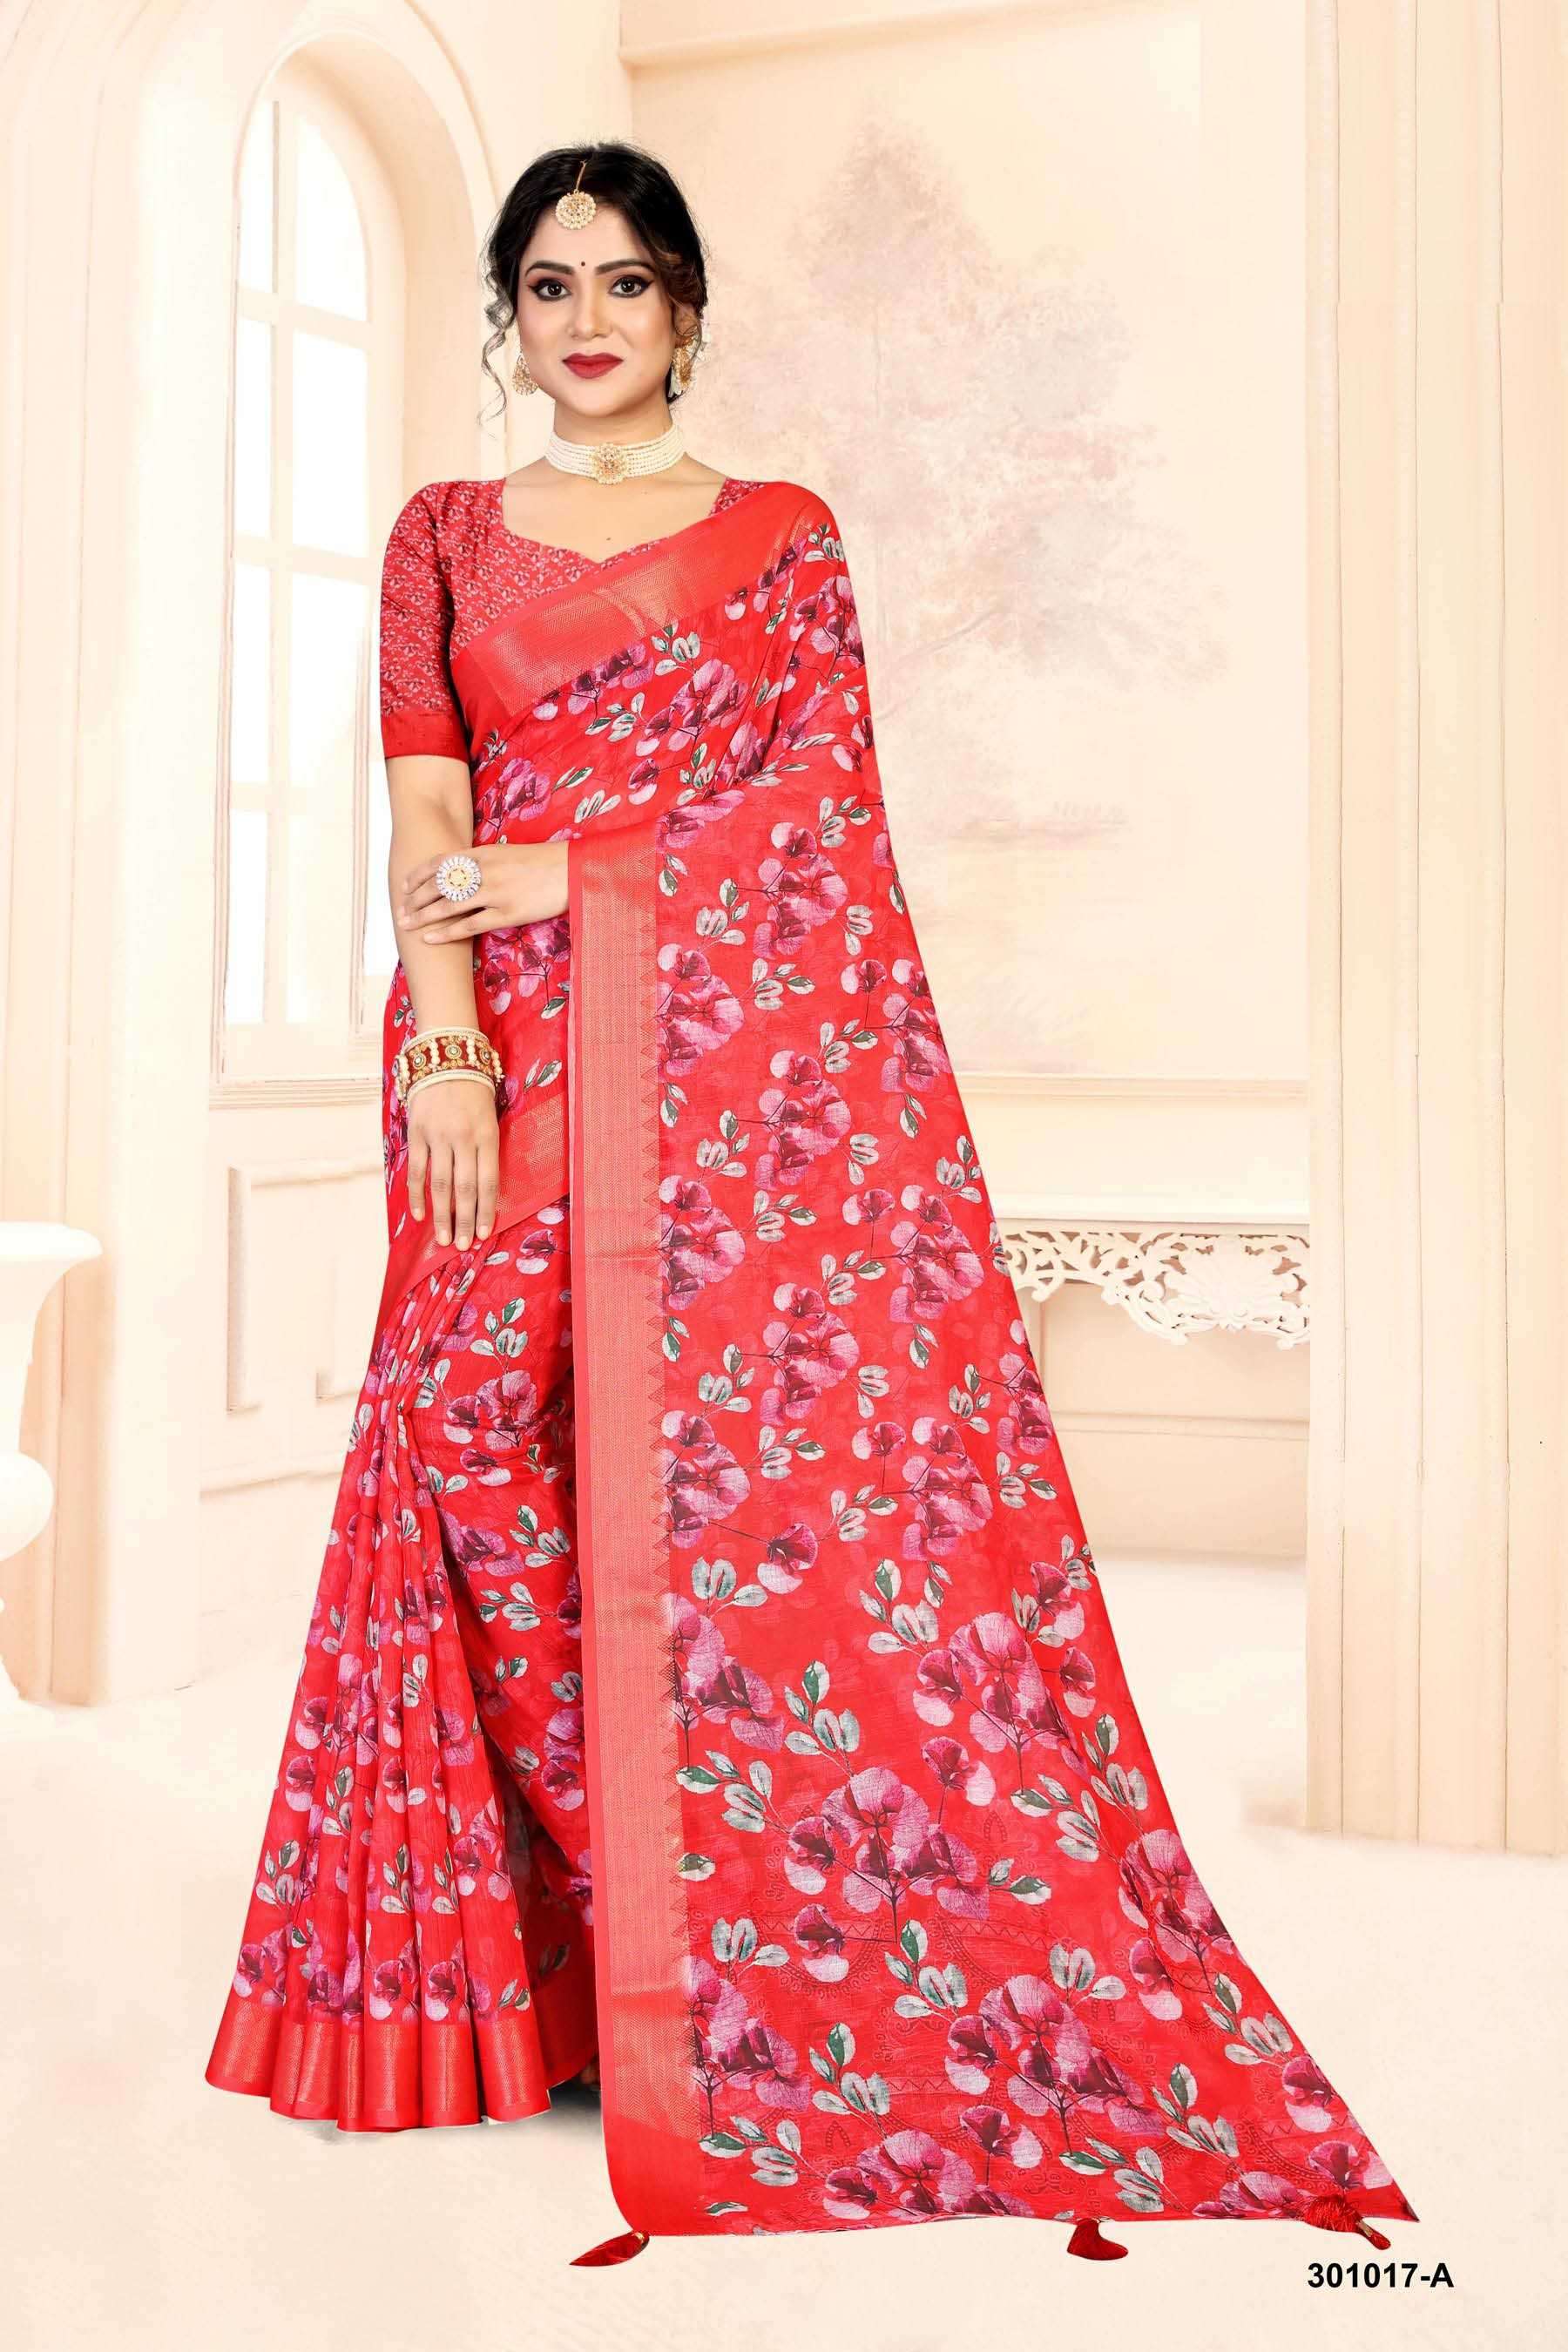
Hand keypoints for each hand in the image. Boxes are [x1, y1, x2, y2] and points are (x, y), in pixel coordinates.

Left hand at [399, 843, 568, 940]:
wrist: (570, 870)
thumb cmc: (540, 862)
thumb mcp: (506, 854)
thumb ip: (482, 863)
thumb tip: (462, 874)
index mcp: (482, 854)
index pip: (439, 863)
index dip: (418, 875)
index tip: (404, 886)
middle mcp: (483, 872)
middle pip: (438, 886)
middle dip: (415, 899)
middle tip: (401, 911)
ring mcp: (494, 893)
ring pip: (448, 906)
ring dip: (423, 917)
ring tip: (407, 925)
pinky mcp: (506, 914)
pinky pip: (469, 925)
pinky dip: (447, 933)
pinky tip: (431, 938)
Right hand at [406, 1074, 498, 1247]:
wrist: (445, 1055)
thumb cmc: (474, 1088)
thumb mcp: (491, 1115)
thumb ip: (487, 1148)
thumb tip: (483, 1188)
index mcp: (487, 1134)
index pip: (488, 1181)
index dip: (486, 1210)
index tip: (484, 1233)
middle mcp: (463, 1138)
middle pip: (465, 1188)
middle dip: (464, 1221)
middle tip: (461, 1246)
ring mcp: (437, 1136)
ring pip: (440, 1184)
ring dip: (442, 1215)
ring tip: (443, 1238)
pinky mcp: (417, 1133)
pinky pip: (417, 1169)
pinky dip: (418, 1194)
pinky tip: (421, 1214)